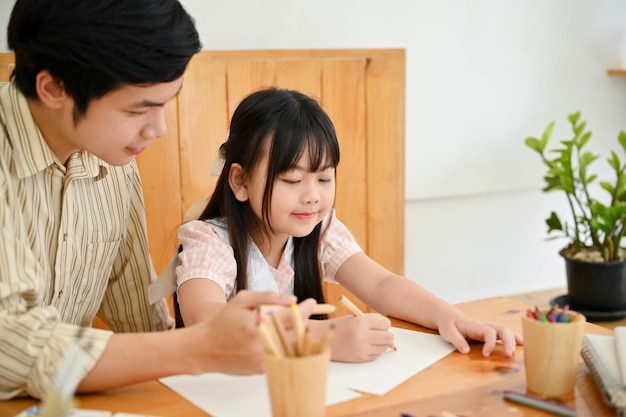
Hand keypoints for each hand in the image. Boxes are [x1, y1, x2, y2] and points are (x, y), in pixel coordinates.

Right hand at [191, 291, 317, 374]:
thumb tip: (292, 299)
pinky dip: (283, 348)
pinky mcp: (260, 370)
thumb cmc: (223, 321)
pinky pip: (281, 357)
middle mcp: (260, 343)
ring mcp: (261, 359)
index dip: (305, 309)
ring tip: (287, 327)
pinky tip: (276, 340)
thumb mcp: (242, 299)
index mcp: (255, 323)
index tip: (312, 303)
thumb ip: (268, 296)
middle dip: (300, 322)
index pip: (290, 316)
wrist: (205, 348)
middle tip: (298, 314)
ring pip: (291, 347)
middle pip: (294, 332)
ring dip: (294, 336)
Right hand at [329, 313, 393, 362]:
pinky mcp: (360, 358)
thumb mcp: (354, 318)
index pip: (385, 323)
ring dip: (380, 343)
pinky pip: (375, 355)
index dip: (383, 324)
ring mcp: (362, 348)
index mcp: (361, 321)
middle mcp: (363, 335)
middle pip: (388, 336)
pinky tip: (364, 346)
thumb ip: (370, 321)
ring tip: (370, 339)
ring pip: (383, 347)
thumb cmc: (339, 326)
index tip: (380, 325)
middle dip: (386, 334)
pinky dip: (373, 351)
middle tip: (380, 333)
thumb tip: (387, 327)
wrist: (322, 339)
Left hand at [437, 315, 522, 356]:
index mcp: (474, 326)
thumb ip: (456, 340)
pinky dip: (512, 338)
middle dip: (508, 342)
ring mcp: (486, 329)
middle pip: (502, 329)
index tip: (486, 355)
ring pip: (504, 331)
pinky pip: (502, 334)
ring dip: (513, 339)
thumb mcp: (447, 331)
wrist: (447, 315)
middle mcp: (483, 326)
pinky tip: (520, 344)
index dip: (490, 344)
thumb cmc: (448, 323)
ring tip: (520, 349)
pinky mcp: (487, 333)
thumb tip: (466, 350)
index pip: (488, 332)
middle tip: (509, 355)